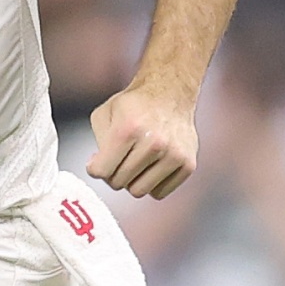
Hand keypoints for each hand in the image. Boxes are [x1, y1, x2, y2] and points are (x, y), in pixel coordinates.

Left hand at [86, 81, 198, 198]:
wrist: (170, 92)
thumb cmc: (134, 105)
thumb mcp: (104, 113)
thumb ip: (97, 142)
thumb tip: (98, 170)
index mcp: (128, 129)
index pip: (102, 171)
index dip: (96, 169)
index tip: (98, 163)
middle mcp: (153, 143)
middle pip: (119, 182)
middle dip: (113, 173)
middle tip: (118, 160)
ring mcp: (173, 155)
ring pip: (139, 191)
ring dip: (132, 180)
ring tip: (134, 163)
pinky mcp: (188, 164)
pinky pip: (159, 193)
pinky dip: (151, 183)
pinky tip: (151, 166)